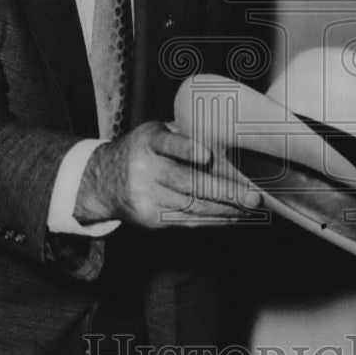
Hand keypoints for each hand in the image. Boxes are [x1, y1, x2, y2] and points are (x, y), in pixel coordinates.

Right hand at [74, 120, 260, 227]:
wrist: (101, 180)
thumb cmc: (140, 150)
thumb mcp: (153, 133)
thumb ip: (184, 134)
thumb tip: (228, 134)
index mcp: (148, 142)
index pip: (167, 143)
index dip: (187, 149)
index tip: (207, 155)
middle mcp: (144, 169)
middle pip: (187, 183)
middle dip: (224, 191)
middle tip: (253, 196)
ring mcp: (146, 197)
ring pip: (191, 206)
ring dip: (226, 209)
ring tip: (251, 208)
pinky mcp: (149, 218)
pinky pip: (186, 221)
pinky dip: (213, 220)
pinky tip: (233, 217)